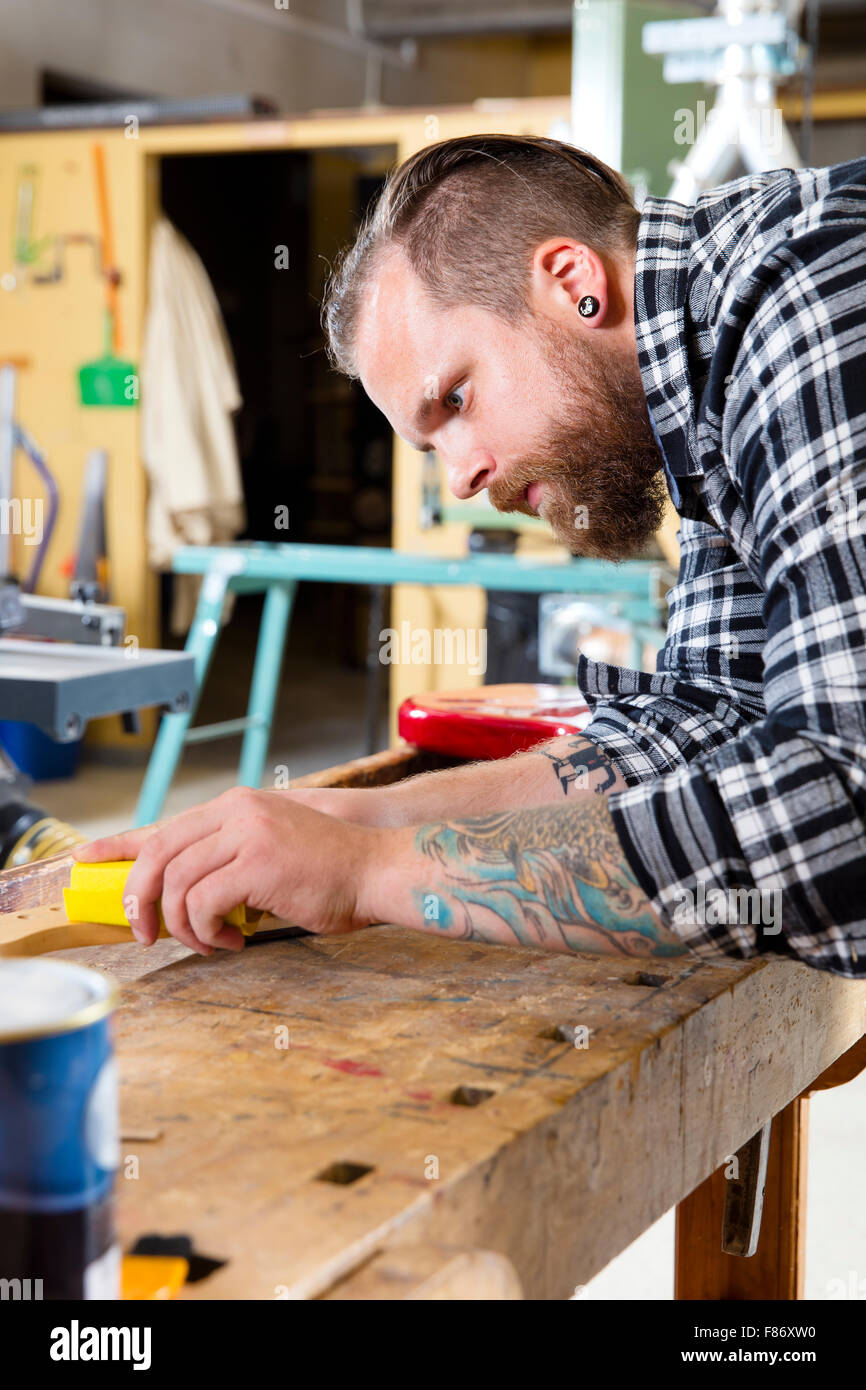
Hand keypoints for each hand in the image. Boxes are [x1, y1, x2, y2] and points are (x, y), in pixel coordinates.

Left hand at [74, 786, 379, 954]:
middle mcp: (235, 811)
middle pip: (158, 853)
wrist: (377, 870)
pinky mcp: (256, 862)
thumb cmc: (330, 873)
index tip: (85, 858)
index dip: (119, 844)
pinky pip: (202, 902)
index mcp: (236, 807)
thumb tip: (185, 898)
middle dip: (140, 899)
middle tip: (145, 932)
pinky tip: (232, 941)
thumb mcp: (271, 852)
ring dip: (184, 926)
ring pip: (177, 883)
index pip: (163, 824)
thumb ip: (230, 861)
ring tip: (209, 943)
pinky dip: (207, 931)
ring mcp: (245, 833)